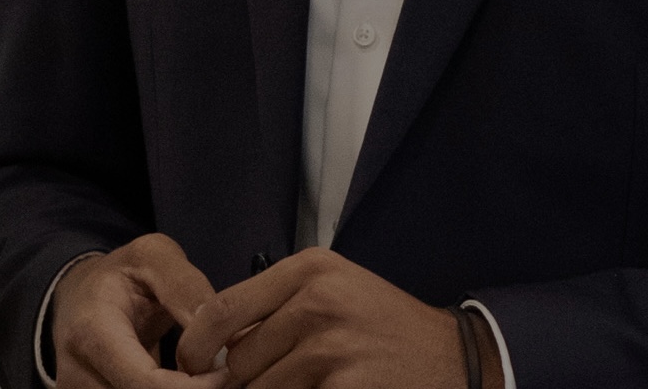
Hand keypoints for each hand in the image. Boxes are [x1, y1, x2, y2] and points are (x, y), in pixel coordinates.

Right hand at [51, 235, 228, 388]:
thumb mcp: (153, 256)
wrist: (79, 297)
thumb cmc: (121, 274)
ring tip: (198, 375)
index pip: (146, 384)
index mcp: (90, 334)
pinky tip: (179, 381)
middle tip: (217, 374)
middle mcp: (76, 375)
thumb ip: (186, 288)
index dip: (195, 388)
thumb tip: (224, 337)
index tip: (224, 371)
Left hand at [174, 251, 472, 388]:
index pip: (222, 308)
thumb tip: (212, 343)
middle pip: (239, 357)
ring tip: (302, 385)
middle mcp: (317, 301)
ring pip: (261, 388)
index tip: (190, 365)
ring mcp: (332, 345)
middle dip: (239, 382)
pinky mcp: (347, 385)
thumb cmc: (385, 327)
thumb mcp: (333, 292)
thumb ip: (276, 307)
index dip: (196, 345)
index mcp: (309, 270)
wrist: (456, 358)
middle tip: (254, 385)